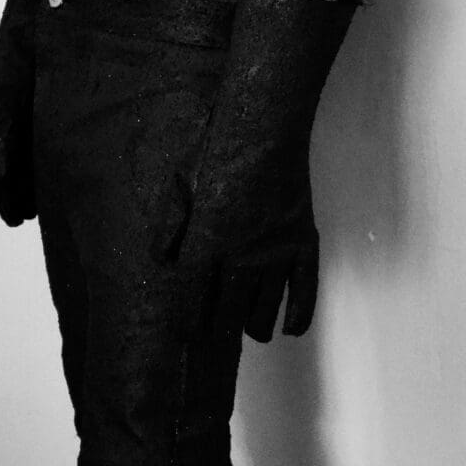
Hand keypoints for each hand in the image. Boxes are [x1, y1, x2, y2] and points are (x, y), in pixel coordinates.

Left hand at [154, 0, 355, 339]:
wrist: (265, 130)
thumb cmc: (216, 151)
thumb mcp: (178, 185)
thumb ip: (168, 227)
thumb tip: (161, 260)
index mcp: (206, 245)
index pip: (193, 300)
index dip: (188, 322)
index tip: (185, 335)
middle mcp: (240, 257)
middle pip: (227, 313)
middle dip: (218, 329)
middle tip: (214, 336)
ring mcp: (275, 253)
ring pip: (264, 308)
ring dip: (253, 325)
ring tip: (248, 330)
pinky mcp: (302, 242)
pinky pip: (304, 291)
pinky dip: (297, 315)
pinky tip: (288, 330)